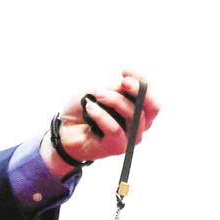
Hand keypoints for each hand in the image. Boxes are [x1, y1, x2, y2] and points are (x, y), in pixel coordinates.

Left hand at [40, 71, 160, 176]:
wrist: (66, 129)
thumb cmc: (86, 109)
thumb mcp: (102, 91)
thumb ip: (117, 89)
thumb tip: (127, 86)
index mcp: (140, 109)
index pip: (152, 94)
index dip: (142, 80)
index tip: (125, 71)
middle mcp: (140, 125)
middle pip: (153, 107)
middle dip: (139, 90)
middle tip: (123, 82)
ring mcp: (129, 138)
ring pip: (133, 115)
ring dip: (115, 100)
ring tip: (97, 95)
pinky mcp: (116, 148)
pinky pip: (115, 129)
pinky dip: (101, 115)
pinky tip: (89, 107)